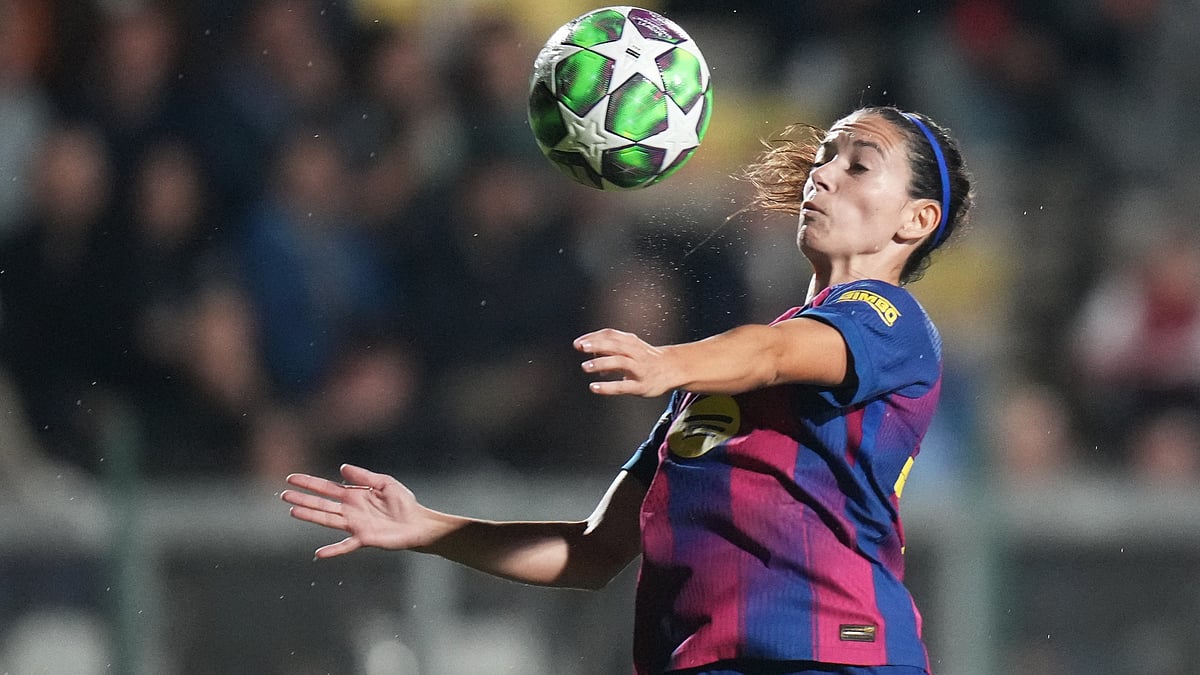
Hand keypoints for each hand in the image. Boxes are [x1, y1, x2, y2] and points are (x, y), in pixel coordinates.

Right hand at [281, 464, 429, 558]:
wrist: (417, 523)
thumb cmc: (402, 502)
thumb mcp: (384, 483)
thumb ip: (363, 476)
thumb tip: (341, 468)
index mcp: (353, 495)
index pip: (326, 487)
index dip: (309, 483)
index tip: (291, 479)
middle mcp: (350, 510)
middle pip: (321, 503)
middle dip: (303, 499)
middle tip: (284, 495)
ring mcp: (355, 525)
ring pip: (328, 519)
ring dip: (311, 516)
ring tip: (293, 511)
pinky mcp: (364, 538)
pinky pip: (346, 545)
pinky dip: (333, 550)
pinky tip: (319, 554)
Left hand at [574, 328, 674, 396]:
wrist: (672, 369)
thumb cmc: (647, 359)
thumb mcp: (631, 349)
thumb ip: (610, 351)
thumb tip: (592, 359)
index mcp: (632, 342)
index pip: (611, 335)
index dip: (594, 337)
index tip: (579, 342)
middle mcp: (636, 353)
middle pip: (616, 345)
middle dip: (597, 344)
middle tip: (581, 346)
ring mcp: (639, 369)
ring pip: (620, 362)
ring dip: (602, 363)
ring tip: (585, 366)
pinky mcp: (640, 385)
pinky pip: (623, 386)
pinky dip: (608, 386)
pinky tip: (595, 387)